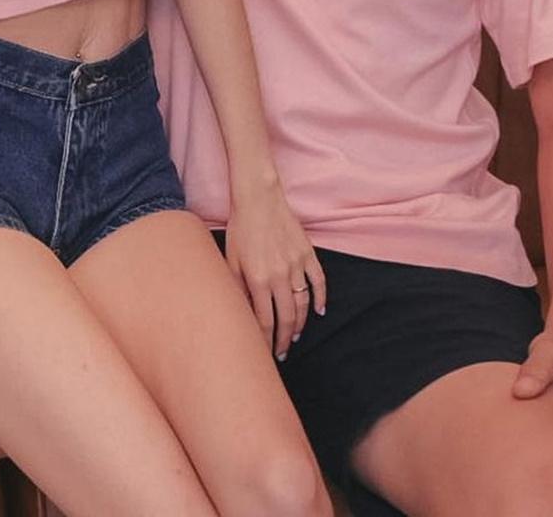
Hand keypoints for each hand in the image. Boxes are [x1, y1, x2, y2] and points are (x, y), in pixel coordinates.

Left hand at [224, 179, 325, 360]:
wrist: (258, 199)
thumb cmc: (240, 229)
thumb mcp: (230, 260)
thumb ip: (236, 288)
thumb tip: (240, 313)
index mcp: (258, 280)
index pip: (264, 322)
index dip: (266, 341)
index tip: (264, 353)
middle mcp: (279, 276)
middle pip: (286, 319)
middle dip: (284, 340)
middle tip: (282, 353)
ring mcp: (296, 265)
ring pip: (303, 304)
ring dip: (300, 324)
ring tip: (295, 335)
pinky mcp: (307, 253)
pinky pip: (319, 281)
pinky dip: (321, 298)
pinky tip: (319, 311)